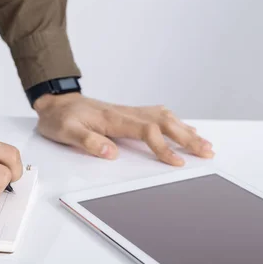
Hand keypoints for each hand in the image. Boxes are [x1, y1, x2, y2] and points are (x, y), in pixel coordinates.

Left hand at [34, 93, 213, 165]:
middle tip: (207, 152)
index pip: (147, 131)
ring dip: (185, 129)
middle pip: (164, 121)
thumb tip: (111, 153)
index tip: (177, 162)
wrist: (55, 101)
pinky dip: (175, 121)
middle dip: (187, 137)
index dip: (164, 147)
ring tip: (204, 143)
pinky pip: (157, 114)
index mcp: (113, 118)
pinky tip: (184, 127)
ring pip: (164, 116)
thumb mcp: (66, 132)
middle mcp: (125, 112)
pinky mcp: (127, 113)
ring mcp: (128, 111)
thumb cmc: (60, 117)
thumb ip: (88, 141)